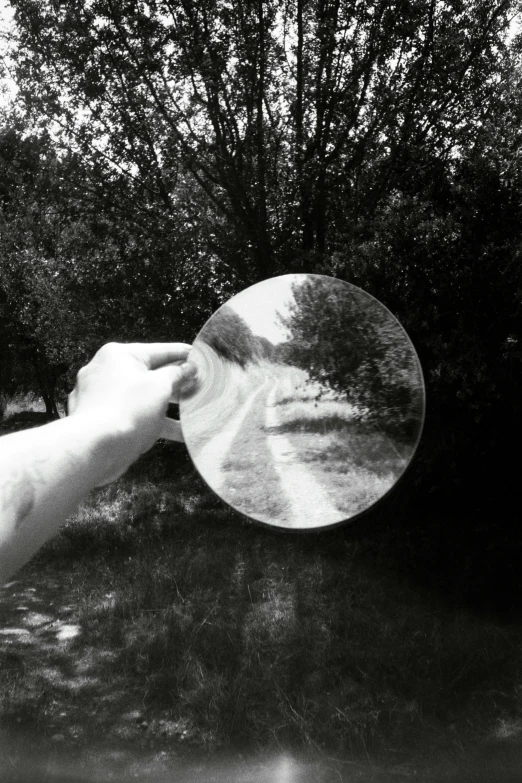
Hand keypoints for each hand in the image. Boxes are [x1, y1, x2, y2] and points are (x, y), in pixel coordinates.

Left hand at [68, 342, 196, 483]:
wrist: (95, 448)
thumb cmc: (126, 410)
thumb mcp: (160, 386)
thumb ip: (177, 374)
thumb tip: (187, 368)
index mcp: (118, 356)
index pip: (159, 351)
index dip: (183, 354)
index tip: (200, 357)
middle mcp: (106, 372)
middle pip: (150, 375)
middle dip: (177, 384)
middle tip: (200, 388)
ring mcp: (102, 398)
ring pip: (143, 398)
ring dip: (169, 407)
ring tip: (193, 413)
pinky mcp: (104, 421)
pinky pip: (135, 417)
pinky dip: (156, 423)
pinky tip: (180, 433)